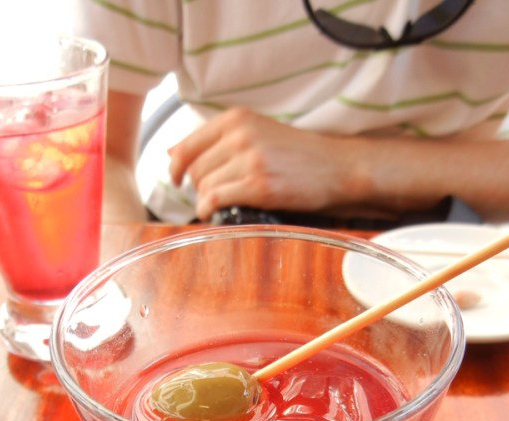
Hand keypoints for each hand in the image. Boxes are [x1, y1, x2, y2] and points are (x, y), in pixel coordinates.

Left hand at [167, 107, 354, 219]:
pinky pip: (216, 199)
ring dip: (206, 201)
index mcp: (237, 118)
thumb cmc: (298, 155)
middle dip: (197, 187)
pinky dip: (209, 209)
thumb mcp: (258, 132)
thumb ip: (220, 140)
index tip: (176, 179)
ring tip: (220, 206)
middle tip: (211, 197)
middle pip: (195, 168)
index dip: (175, 166)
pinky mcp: (259, 185)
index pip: (188, 144)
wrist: (337, 167)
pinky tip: (215, 213)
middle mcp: (240, 135)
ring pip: (204, 186)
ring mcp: (250, 160)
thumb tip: (172, 151)